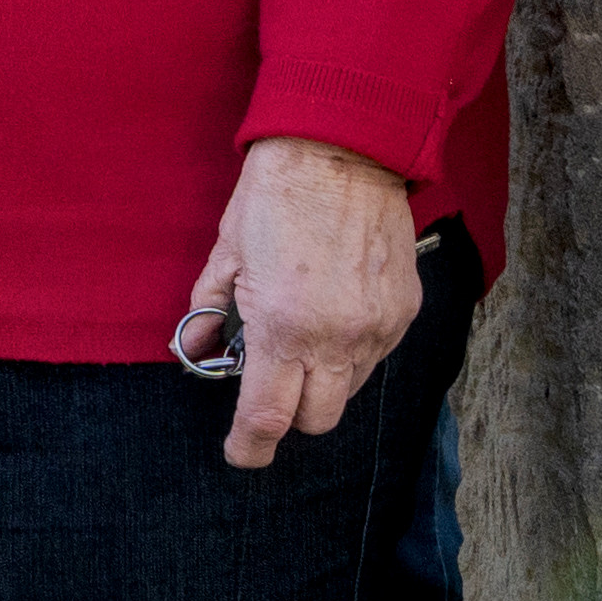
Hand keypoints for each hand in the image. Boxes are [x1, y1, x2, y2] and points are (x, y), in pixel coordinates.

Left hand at [184, 137, 423, 469]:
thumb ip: (211, 311)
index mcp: (284, 326)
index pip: (268, 417)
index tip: (240, 454)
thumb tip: (196, 351)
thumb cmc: (276, 192)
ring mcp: (378, 326)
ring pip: (350, 390)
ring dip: (322, 380)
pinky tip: (333, 313)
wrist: (344, 146)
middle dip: (288, 413)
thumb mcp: (227, 251)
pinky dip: (352, 351)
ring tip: (302, 333)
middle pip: (316, 419)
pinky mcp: (404, 310)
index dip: (250, 446)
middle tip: (268, 380)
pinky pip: (376, 355)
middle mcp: (337, 338)